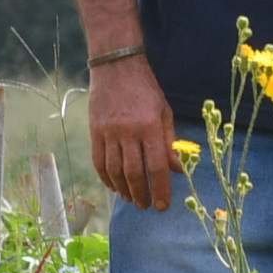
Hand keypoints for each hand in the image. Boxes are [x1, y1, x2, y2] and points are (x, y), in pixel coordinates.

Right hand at [90, 57, 177, 210]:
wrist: (116, 66)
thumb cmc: (145, 88)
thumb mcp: (164, 111)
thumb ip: (170, 142)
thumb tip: (178, 169)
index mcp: (149, 127)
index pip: (156, 166)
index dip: (160, 189)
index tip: (163, 206)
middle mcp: (128, 132)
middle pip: (134, 173)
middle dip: (141, 194)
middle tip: (146, 206)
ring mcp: (108, 132)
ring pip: (115, 171)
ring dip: (123, 190)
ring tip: (132, 199)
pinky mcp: (94, 131)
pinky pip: (99, 161)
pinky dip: (106, 178)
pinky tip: (114, 186)